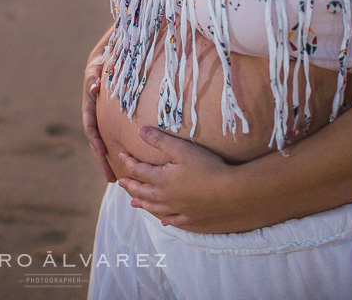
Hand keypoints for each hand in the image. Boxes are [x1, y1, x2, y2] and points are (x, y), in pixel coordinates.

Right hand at [82, 54, 115, 182]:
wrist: (102, 62)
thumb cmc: (100, 65)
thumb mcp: (96, 68)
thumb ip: (93, 77)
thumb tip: (92, 88)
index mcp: (89, 107)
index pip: (90, 127)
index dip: (96, 140)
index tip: (103, 152)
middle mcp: (92, 117)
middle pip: (95, 143)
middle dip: (101, 160)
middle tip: (110, 178)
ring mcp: (100, 121)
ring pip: (101, 145)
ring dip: (105, 162)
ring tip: (113, 179)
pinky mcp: (107, 122)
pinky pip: (109, 139)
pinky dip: (112, 153)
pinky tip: (121, 165)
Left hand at [116, 126, 238, 231]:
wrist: (230, 192)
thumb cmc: (207, 167)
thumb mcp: (182, 149)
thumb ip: (160, 140)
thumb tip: (140, 131)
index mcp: (162, 180)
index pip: (138, 171)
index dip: (128, 162)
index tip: (121, 155)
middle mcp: (165, 197)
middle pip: (142, 192)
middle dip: (130, 185)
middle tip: (121, 182)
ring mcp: (178, 209)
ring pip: (154, 208)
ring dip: (142, 204)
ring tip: (134, 203)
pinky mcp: (190, 217)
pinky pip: (174, 220)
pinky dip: (165, 219)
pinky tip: (163, 221)